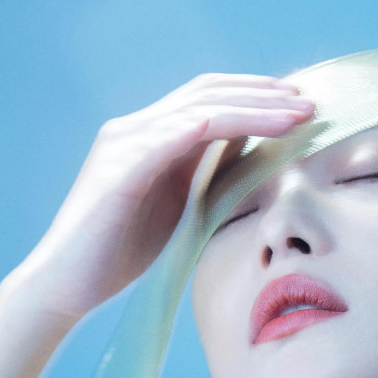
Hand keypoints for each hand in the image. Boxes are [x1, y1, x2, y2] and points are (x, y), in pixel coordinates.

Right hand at [23, 73, 313, 321]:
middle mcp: (137, 130)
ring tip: (295, 116)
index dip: (257, 95)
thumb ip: (207, 178)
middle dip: (264, 95)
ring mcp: (125, 146)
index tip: (299, 104)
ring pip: (198, 110)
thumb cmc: (121, 254)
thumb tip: (252, 155)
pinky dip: (207, 127)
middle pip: (209, 93)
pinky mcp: (118, 172)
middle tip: (310, 101)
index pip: (210, 99)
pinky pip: (167, 138)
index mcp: (153, 138)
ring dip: (253, 109)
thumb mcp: (178, 209)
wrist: (68, 284)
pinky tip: (244, 126)